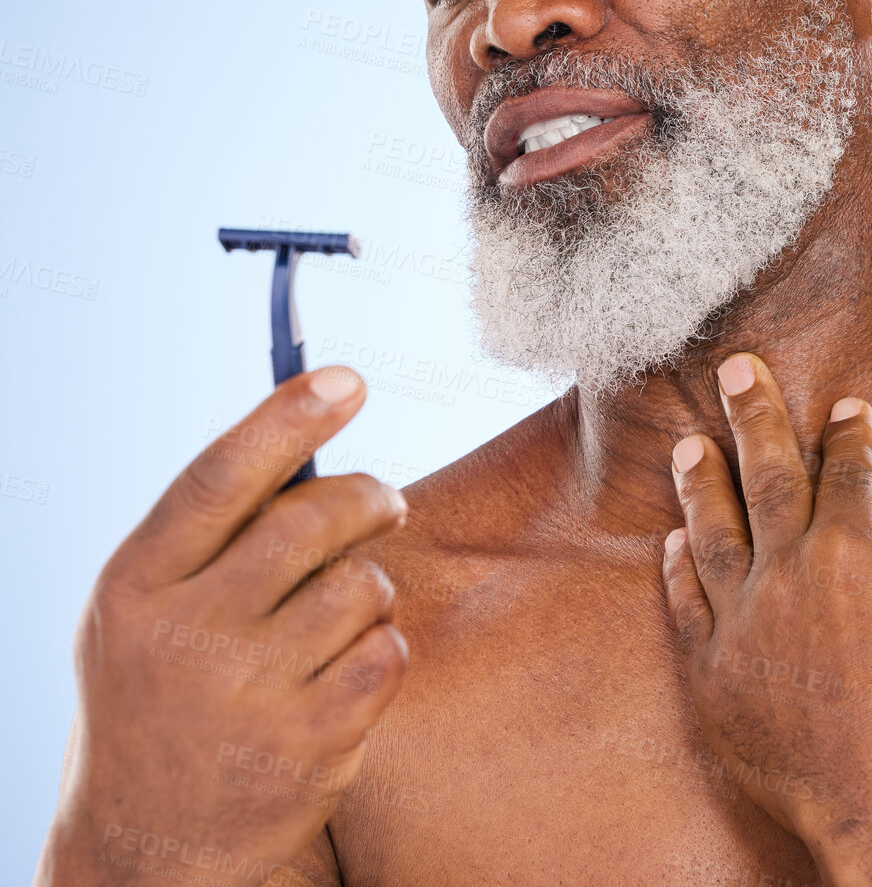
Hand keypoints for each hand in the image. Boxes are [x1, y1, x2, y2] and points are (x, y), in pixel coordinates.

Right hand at [34, 368, 408, 886]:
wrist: (145, 842)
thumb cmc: (159, 694)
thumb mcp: (147, 610)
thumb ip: (212, 535)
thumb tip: (311, 436)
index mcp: (136, 585)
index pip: (218, 479)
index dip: (286, 418)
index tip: (346, 379)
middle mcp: (185, 636)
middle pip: (311, 521)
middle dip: (365, 498)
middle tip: (386, 502)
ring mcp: (247, 696)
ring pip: (362, 585)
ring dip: (370, 586)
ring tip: (340, 613)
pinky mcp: (306, 745)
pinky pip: (387, 652)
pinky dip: (380, 650)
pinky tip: (343, 674)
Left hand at [660, 353, 871, 870]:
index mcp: (853, 549)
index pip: (849, 470)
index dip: (849, 433)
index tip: (843, 405)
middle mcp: (789, 569)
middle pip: (768, 475)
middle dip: (755, 415)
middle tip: (734, 368)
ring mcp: (743, 617)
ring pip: (714, 530)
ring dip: (702, 484)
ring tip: (689, 444)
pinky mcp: (712, 668)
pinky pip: (687, 605)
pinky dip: (677, 570)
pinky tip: (671, 543)